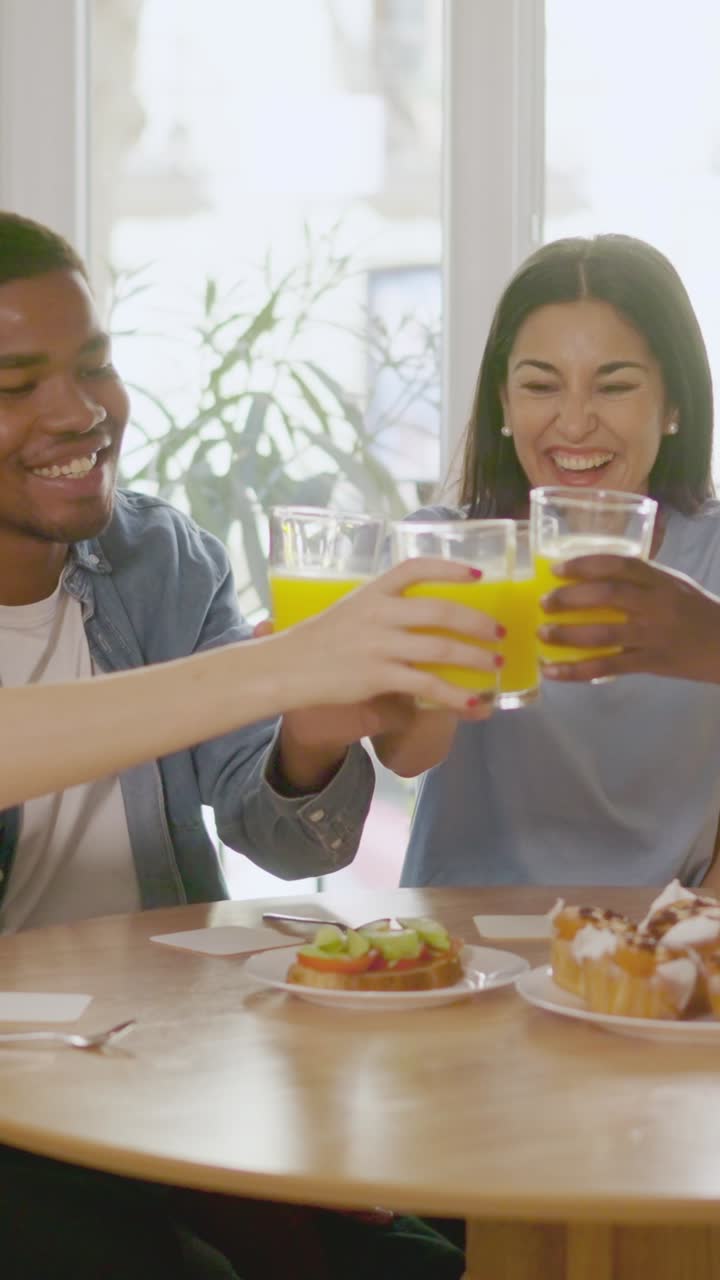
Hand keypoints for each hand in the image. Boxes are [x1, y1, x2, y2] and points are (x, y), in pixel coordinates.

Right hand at [265, 557, 500, 787]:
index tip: (478, 574)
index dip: (450, 568)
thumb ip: (382, 611)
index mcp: (371, 591)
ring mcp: (379, 645)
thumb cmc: (317, 641)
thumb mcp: (348, 611)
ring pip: (441, 648)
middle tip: (498, 633)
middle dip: (477, 622)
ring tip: (495, 665)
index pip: (415, 568)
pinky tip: (474, 703)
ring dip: (475, 658)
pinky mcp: (378, 676)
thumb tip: (420, 619)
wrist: (286, 668)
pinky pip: (428, 685)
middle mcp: (378, 613)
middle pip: (441, 610)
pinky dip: (456, 696)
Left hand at [539, 554, 719, 683]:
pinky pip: (608, 667)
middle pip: (608, 596)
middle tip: (544, 602)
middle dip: (570, 598)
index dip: (585, 564)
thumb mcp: (674, 586)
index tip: (557, 569)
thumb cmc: (697, 612)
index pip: (620, 564)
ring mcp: (654, 635)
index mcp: (661, 581)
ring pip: (604, 633)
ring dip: (567, 634)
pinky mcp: (651, 663)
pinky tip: (553, 672)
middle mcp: (657, 604)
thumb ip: (641, 581)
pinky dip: (577, 671)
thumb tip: (592, 577)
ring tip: (542, 634)